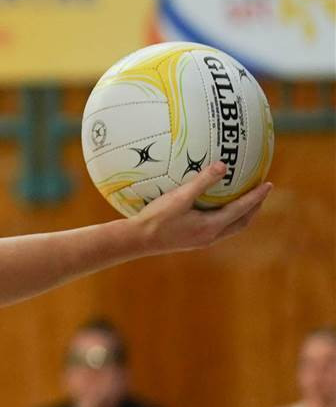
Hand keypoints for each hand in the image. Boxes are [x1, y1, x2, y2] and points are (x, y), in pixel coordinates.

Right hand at [131, 162, 271, 254]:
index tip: (268, 184)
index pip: (242, 209)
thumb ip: (202, 181)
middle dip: (254, 208)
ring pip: (231, 228)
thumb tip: (223, 165)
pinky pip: (218, 229)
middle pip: (242, 222)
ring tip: (245, 202)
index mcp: (212, 226)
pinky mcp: (193, 241)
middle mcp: (211, 236)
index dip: (256, 197)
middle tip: (261, 193)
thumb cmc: (156, 218)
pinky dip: (226, 218)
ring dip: (242, 215)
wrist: (137, 240)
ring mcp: (202, 240)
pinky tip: (215, 210)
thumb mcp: (179, 197)